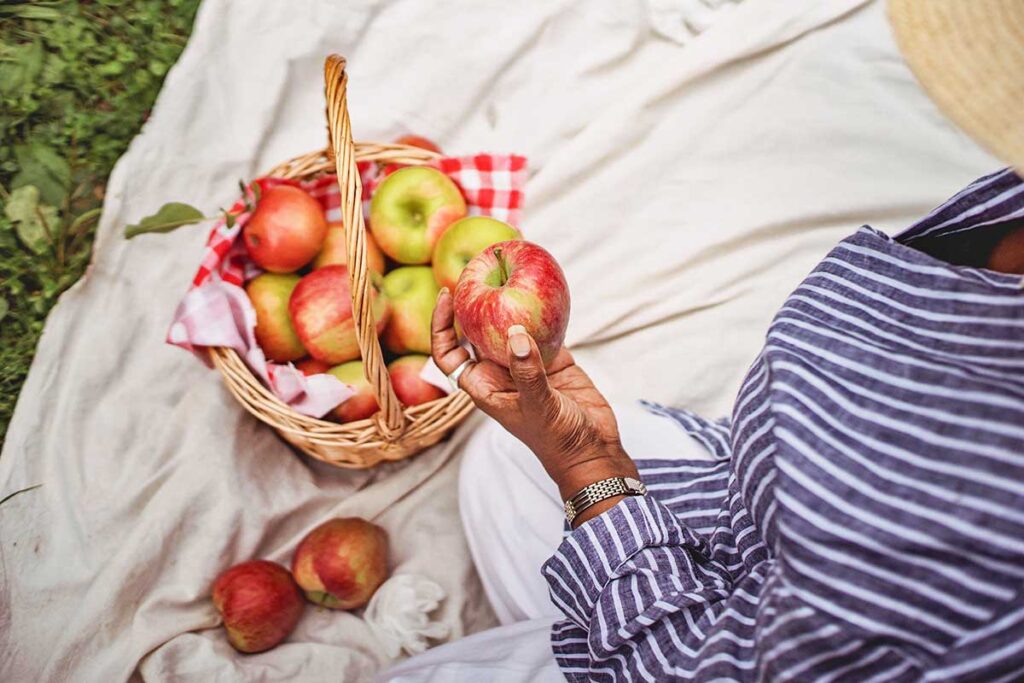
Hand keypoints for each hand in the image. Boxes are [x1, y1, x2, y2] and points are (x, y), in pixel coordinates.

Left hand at [431, 289, 637, 513]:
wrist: (593, 451)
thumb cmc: (558, 441)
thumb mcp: (539, 408)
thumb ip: (528, 373)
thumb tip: (517, 333)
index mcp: (485, 387)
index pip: (449, 354)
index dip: (442, 326)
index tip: (447, 295)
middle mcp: (501, 372)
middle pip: (476, 333)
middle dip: (474, 304)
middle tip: (479, 271)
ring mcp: (527, 364)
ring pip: (509, 327)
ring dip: (508, 303)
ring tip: (507, 271)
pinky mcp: (554, 359)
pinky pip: (542, 329)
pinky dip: (542, 311)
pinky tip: (545, 290)